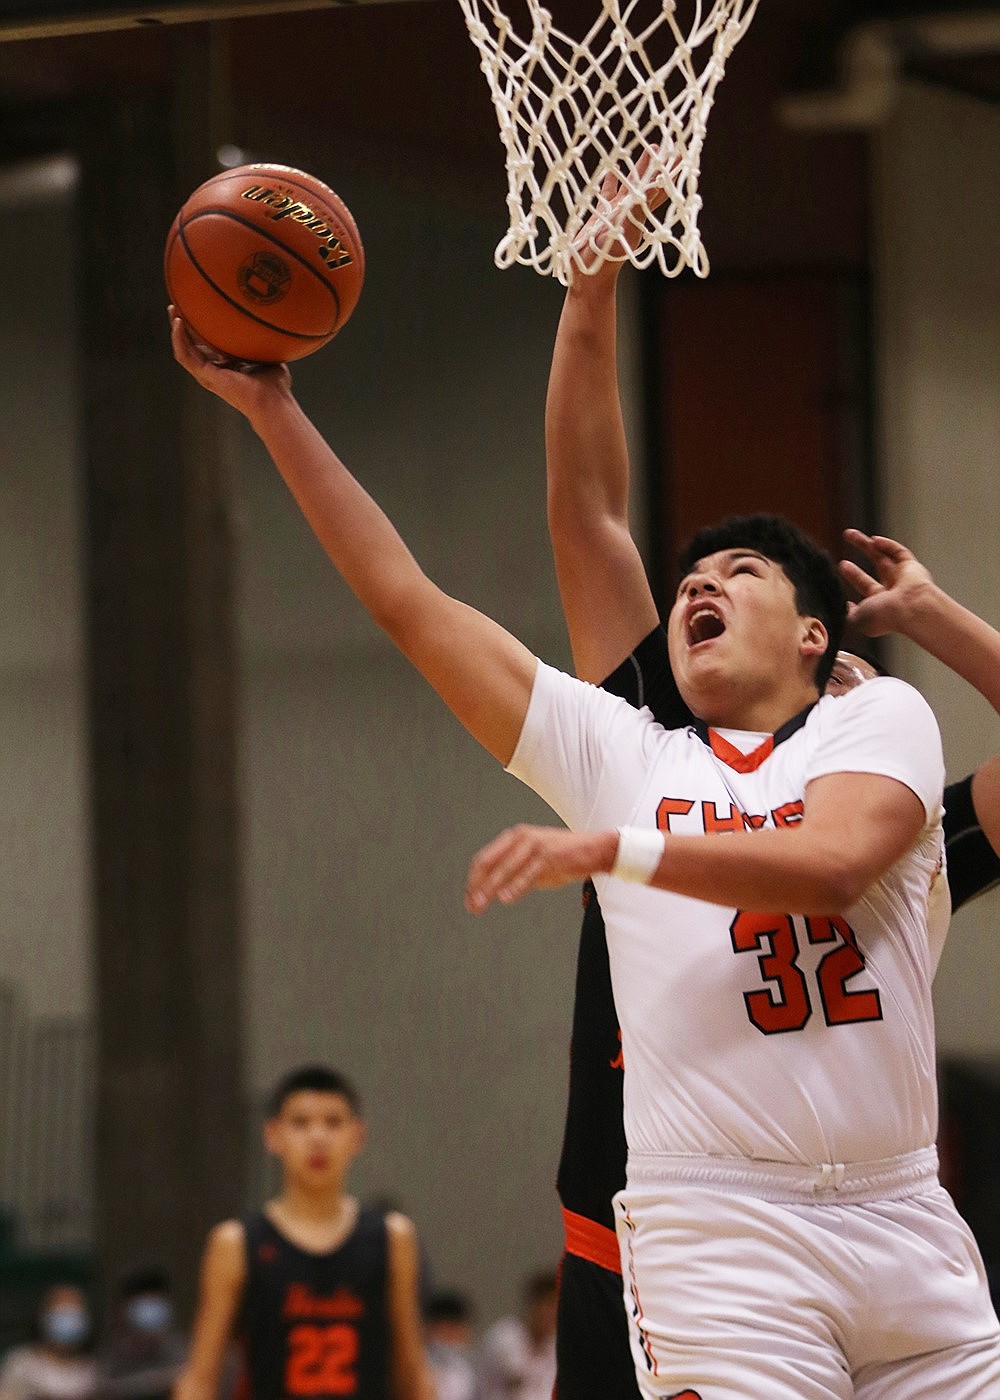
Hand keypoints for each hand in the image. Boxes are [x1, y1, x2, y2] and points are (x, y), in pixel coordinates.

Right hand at [168, 307, 291, 420]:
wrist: (271, 401)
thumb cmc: (276, 386)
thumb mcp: (268, 354)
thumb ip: (263, 341)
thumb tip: (268, 322)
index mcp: (229, 368)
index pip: (211, 346)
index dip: (205, 329)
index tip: (203, 308)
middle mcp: (216, 372)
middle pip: (194, 346)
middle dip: (186, 326)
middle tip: (179, 305)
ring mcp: (209, 375)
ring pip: (185, 350)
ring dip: (177, 329)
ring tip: (173, 308)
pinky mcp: (206, 376)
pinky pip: (186, 355)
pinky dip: (179, 339)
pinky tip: (178, 322)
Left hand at [465, 825, 616, 912]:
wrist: (593, 850)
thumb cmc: (561, 858)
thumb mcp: (532, 864)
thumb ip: (513, 873)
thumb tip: (491, 892)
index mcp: (513, 838)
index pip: (484, 859)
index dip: (474, 880)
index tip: (469, 898)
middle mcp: (520, 838)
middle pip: (489, 863)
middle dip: (477, 886)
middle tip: (471, 905)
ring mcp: (534, 845)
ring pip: (505, 868)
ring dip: (491, 888)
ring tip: (481, 904)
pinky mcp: (548, 855)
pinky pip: (528, 873)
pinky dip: (515, 886)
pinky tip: (506, 898)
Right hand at [572, 146, 675, 274]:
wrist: (590, 271)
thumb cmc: (609, 252)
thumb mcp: (627, 225)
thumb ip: (638, 205)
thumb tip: (657, 185)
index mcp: (641, 212)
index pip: (661, 187)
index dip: (671, 171)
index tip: (683, 154)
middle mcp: (632, 209)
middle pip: (649, 181)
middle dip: (658, 163)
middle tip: (668, 146)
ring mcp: (616, 210)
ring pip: (631, 182)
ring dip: (639, 167)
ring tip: (649, 148)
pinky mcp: (601, 213)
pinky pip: (607, 191)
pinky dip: (610, 179)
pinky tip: (611, 168)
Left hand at [838, 529, 935, 636]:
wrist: (910, 610)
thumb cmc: (885, 617)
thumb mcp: (858, 619)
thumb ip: (848, 614)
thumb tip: (844, 608)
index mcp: (883, 603)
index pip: (868, 587)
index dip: (856, 577)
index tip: (843, 567)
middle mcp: (894, 590)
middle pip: (874, 568)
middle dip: (860, 559)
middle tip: (845, 545)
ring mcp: (904, 577)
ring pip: (884, 555)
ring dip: (866, 544)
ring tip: (848, 534)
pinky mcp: (912, 567)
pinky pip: (899, 552)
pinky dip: (887, 545)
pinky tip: (873, 540)